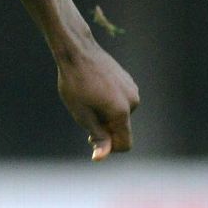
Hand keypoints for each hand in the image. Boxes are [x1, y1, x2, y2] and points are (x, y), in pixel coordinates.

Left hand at [57, 42, 139, 160]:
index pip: (125, 144)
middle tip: (83, 111)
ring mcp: (132, 89)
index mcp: (122, 111)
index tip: (90, 138)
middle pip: (121, 128)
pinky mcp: (128, 81)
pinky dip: (109, 101)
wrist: (76, 50)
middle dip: (104, 126)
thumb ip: (96, 136)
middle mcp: (133, 101)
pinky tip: (93, 87)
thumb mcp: (81, 113)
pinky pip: (120, 100)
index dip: (109, 148)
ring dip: (106, 112)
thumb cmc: (74, 82)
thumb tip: (101, 157)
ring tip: (87, 96)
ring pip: (120, 113)